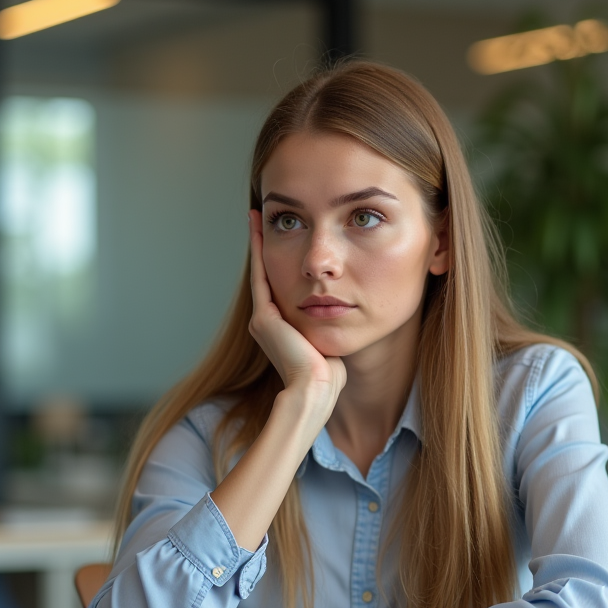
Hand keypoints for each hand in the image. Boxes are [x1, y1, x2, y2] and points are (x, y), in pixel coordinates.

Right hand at [247, 211, 345, 415]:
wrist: (317, 389)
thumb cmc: (330, 373)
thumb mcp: (330, 342)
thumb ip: (331, 325)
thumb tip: (348, 312)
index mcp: (280, 329)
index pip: (279, 287)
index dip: (279, 262)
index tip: (282, 239)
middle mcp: (266, 323)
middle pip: (268, 275)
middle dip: (267, 247)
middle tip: (264, 219)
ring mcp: (262, 320)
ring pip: (262, 271)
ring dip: (260, 243)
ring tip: (258, 218)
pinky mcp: (263, 318)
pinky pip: (261, 275)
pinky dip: (259, 251)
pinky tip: (260, 229)